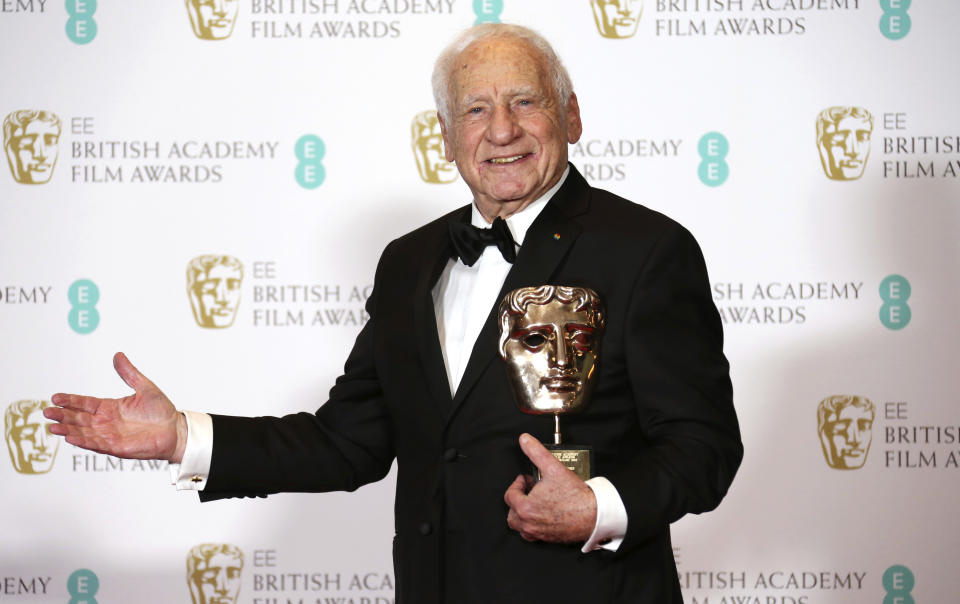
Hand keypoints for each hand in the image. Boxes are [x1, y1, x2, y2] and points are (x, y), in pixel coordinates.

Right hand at [44, 352, 185, 462]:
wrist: (176, 430)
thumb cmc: (161, 411)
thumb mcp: (145, 388)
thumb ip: (129, 373)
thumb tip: (118, 355)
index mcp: (110, 407)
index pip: (85, 403)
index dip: (70, 400)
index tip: (55, 397)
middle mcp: (106, 422)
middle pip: (79, 418)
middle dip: (62, 416)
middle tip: (46, 412)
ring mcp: (109, 435)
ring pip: (83, 432)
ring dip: (68, 431)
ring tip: (52, 428)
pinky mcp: (116, 448)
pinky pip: (96, 445)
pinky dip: (83, 442)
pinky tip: (70, 439)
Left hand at [503, 433, 596, 542]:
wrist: (594, 514)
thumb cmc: (575, 496)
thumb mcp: (553, 467)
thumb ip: (536, 452)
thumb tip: (525, 440)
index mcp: (526, 508)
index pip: (510, 495)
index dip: (518, 483)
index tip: (526, 479)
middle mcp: (529, 524)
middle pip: (512, 512)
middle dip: (518, 499)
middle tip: (529, 490)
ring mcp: (538, 533)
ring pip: (520, 526)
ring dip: (523, 513)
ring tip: (534, 501)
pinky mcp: (548, 538)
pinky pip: (532, 534)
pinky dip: (533, 524)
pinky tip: (543, 514)